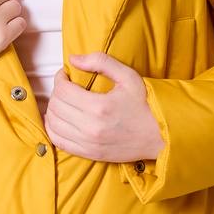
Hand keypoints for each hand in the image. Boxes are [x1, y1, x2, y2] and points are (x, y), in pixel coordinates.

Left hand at [43, 52, 165, 162]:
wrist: (160, 136)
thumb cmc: (145, 104)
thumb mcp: (128, 76)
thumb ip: (101, 62)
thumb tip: (73, 59)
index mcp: (99, 107)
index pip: (62, 90)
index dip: (59, 78)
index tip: (65, 74)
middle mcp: (91, 128)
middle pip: (56, 106)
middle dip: (56, 92)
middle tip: (65, 86)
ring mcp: (89, 143)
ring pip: (53, 124)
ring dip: (53, 110)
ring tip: (62, 102)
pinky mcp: (90, 154)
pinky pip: (59, 142)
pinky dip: (53, 129)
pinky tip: (59, 120)